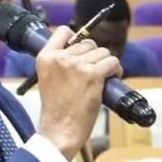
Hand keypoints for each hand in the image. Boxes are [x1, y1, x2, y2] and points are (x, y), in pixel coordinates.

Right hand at [35, 26, 121, 160]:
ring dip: (106, 64)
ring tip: (102, 78)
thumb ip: (59, 63)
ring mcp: (77, 65)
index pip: (63, 31)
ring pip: (102, 52)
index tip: (81, 51)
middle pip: (88, 43)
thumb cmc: (56, 109)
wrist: (59, 129)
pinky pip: (112, 62)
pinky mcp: (93, 75)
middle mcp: (60, 57)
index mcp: (45, 57)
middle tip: (92, 73)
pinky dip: (116, 70)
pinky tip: (111, 79)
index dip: (76, 39)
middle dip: (93, 56)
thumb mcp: (48, 78)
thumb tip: (82, 51)